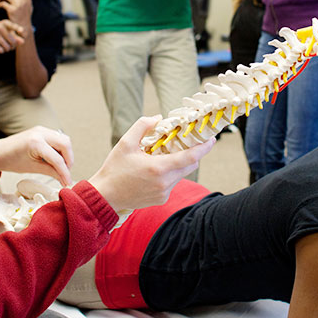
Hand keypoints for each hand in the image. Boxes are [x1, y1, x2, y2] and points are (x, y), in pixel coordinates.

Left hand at [0, 0, 33, 29]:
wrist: (23, 29)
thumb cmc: (25, 18)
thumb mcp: (29, 8)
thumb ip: (26, 0)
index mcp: (28, 0)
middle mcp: (23, 1)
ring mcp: (18, 5)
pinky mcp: (12, 10)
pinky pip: (3, 3)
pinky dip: (0, 4)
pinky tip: (0, 6)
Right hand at [0, 19, 24, 52]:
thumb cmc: (0, 33)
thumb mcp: (8, 32)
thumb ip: (17, 36)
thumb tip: (22, 42)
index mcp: (5, 23)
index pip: (13, 26)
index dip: (18, 29)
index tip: (22, 31)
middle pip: (13, 41)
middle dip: (14, 46)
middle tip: (12, 46)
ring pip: (7, 47)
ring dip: (8, 49)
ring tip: (6, 47)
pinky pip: (0, 50)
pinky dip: (1, 51)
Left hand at [0, 126, 74, 186]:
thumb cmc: (11, 160)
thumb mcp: (32, 168)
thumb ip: (51, 172)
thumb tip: (65, 179)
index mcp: (35, 142)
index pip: (57, 159)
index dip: (65, 172)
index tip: (68, 182)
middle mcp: (40, 132)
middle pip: (66, 144)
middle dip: (69, 160)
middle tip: (66, 173)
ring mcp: (42, 129)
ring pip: (64, 139)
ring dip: (66, 154)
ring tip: (61, 167)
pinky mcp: (42, 130)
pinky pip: (57, 138)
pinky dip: (60, 149)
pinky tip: (55, 159)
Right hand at [88, 116, 213, 211]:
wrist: (104, 196)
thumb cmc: (114, 169)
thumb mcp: (125, 143)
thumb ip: (143, 126)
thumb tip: (158, 117)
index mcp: (158, 168)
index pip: (190, 157)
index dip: (204, 148)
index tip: (212, 139)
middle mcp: (164, 183)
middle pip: (190, 166)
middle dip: (193, 153)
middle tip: (192, 141)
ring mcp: (164, 192)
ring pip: (182, 174)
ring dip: (180, 163)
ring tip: (168, 153)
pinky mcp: (161, 199)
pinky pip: (173, 183)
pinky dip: (171, 173)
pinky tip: (157, 168)